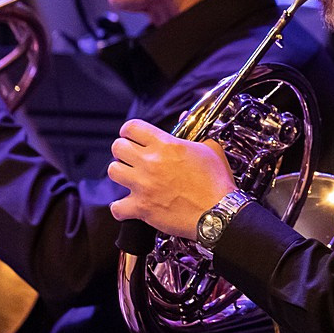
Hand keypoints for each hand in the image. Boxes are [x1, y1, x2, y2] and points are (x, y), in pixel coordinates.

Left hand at [107, 119, 237, 237]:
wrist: (219, 213)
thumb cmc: (217, 184)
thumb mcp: (210, 149)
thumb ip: (195, 134)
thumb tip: (184, 119)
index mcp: (166, 145)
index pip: (132, 127)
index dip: (129, 130)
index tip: (131, 136)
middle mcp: (151, 162)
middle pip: (118, 147)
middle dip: (123, 150)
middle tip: (131, 157)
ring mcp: (144, 185)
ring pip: (114, 172)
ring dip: (121, 174)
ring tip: (130, 178)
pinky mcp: (142, 208)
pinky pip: (117, 207)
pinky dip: (121, 208)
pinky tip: (129, 206)